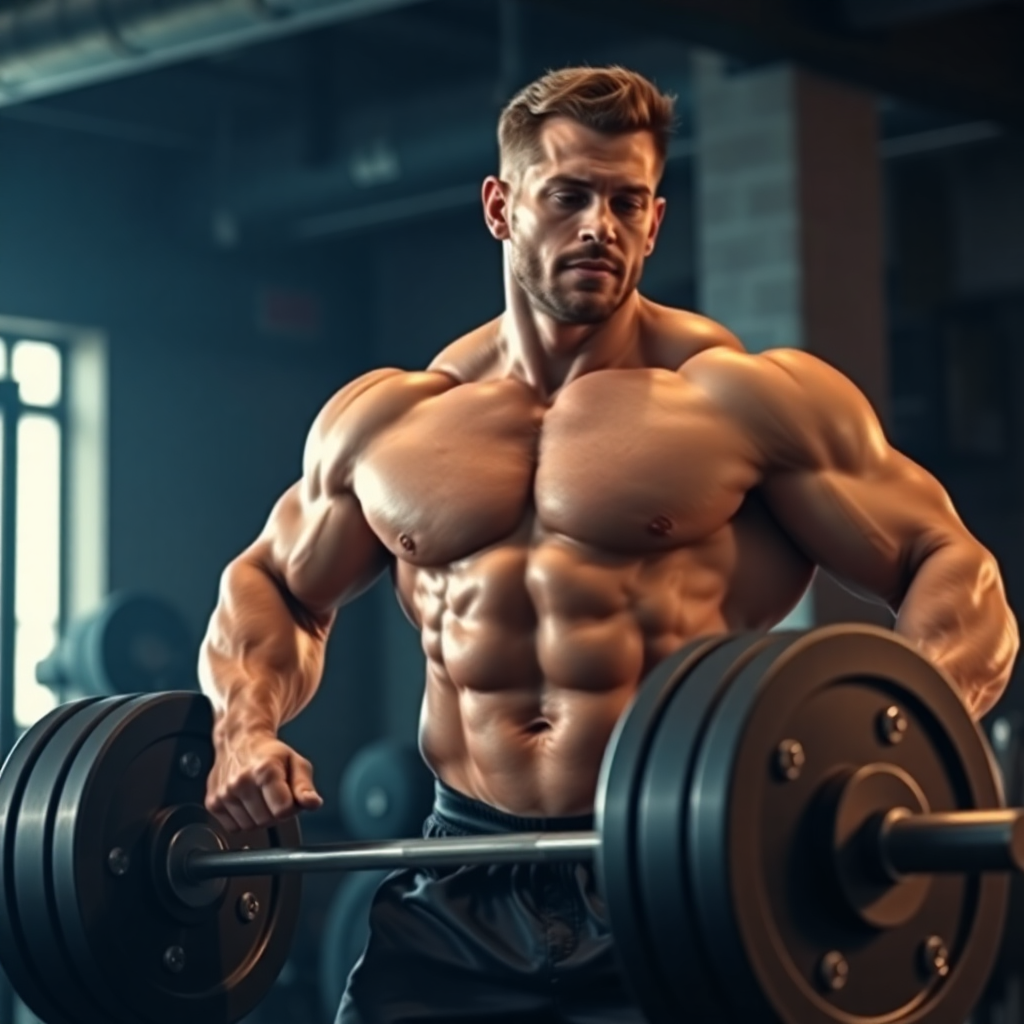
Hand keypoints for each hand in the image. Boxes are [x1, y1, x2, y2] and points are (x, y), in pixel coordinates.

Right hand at [206, 728, 322, 831]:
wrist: (240, 740)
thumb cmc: (270, 753)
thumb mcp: (296, 762)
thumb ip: (305, 786)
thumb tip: (313, 803)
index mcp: (265, 770)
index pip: (283, 810)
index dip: (291, 807)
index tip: (289, 795)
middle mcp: (241, 781)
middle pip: (267, 821)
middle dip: (275, 812)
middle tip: (274, 794)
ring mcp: (225, 793)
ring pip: (250, 827)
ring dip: (258, 817)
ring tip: (259, 796)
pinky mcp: (212, 802)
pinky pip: (233, 828)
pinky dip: (242, 819)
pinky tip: (245, 801)